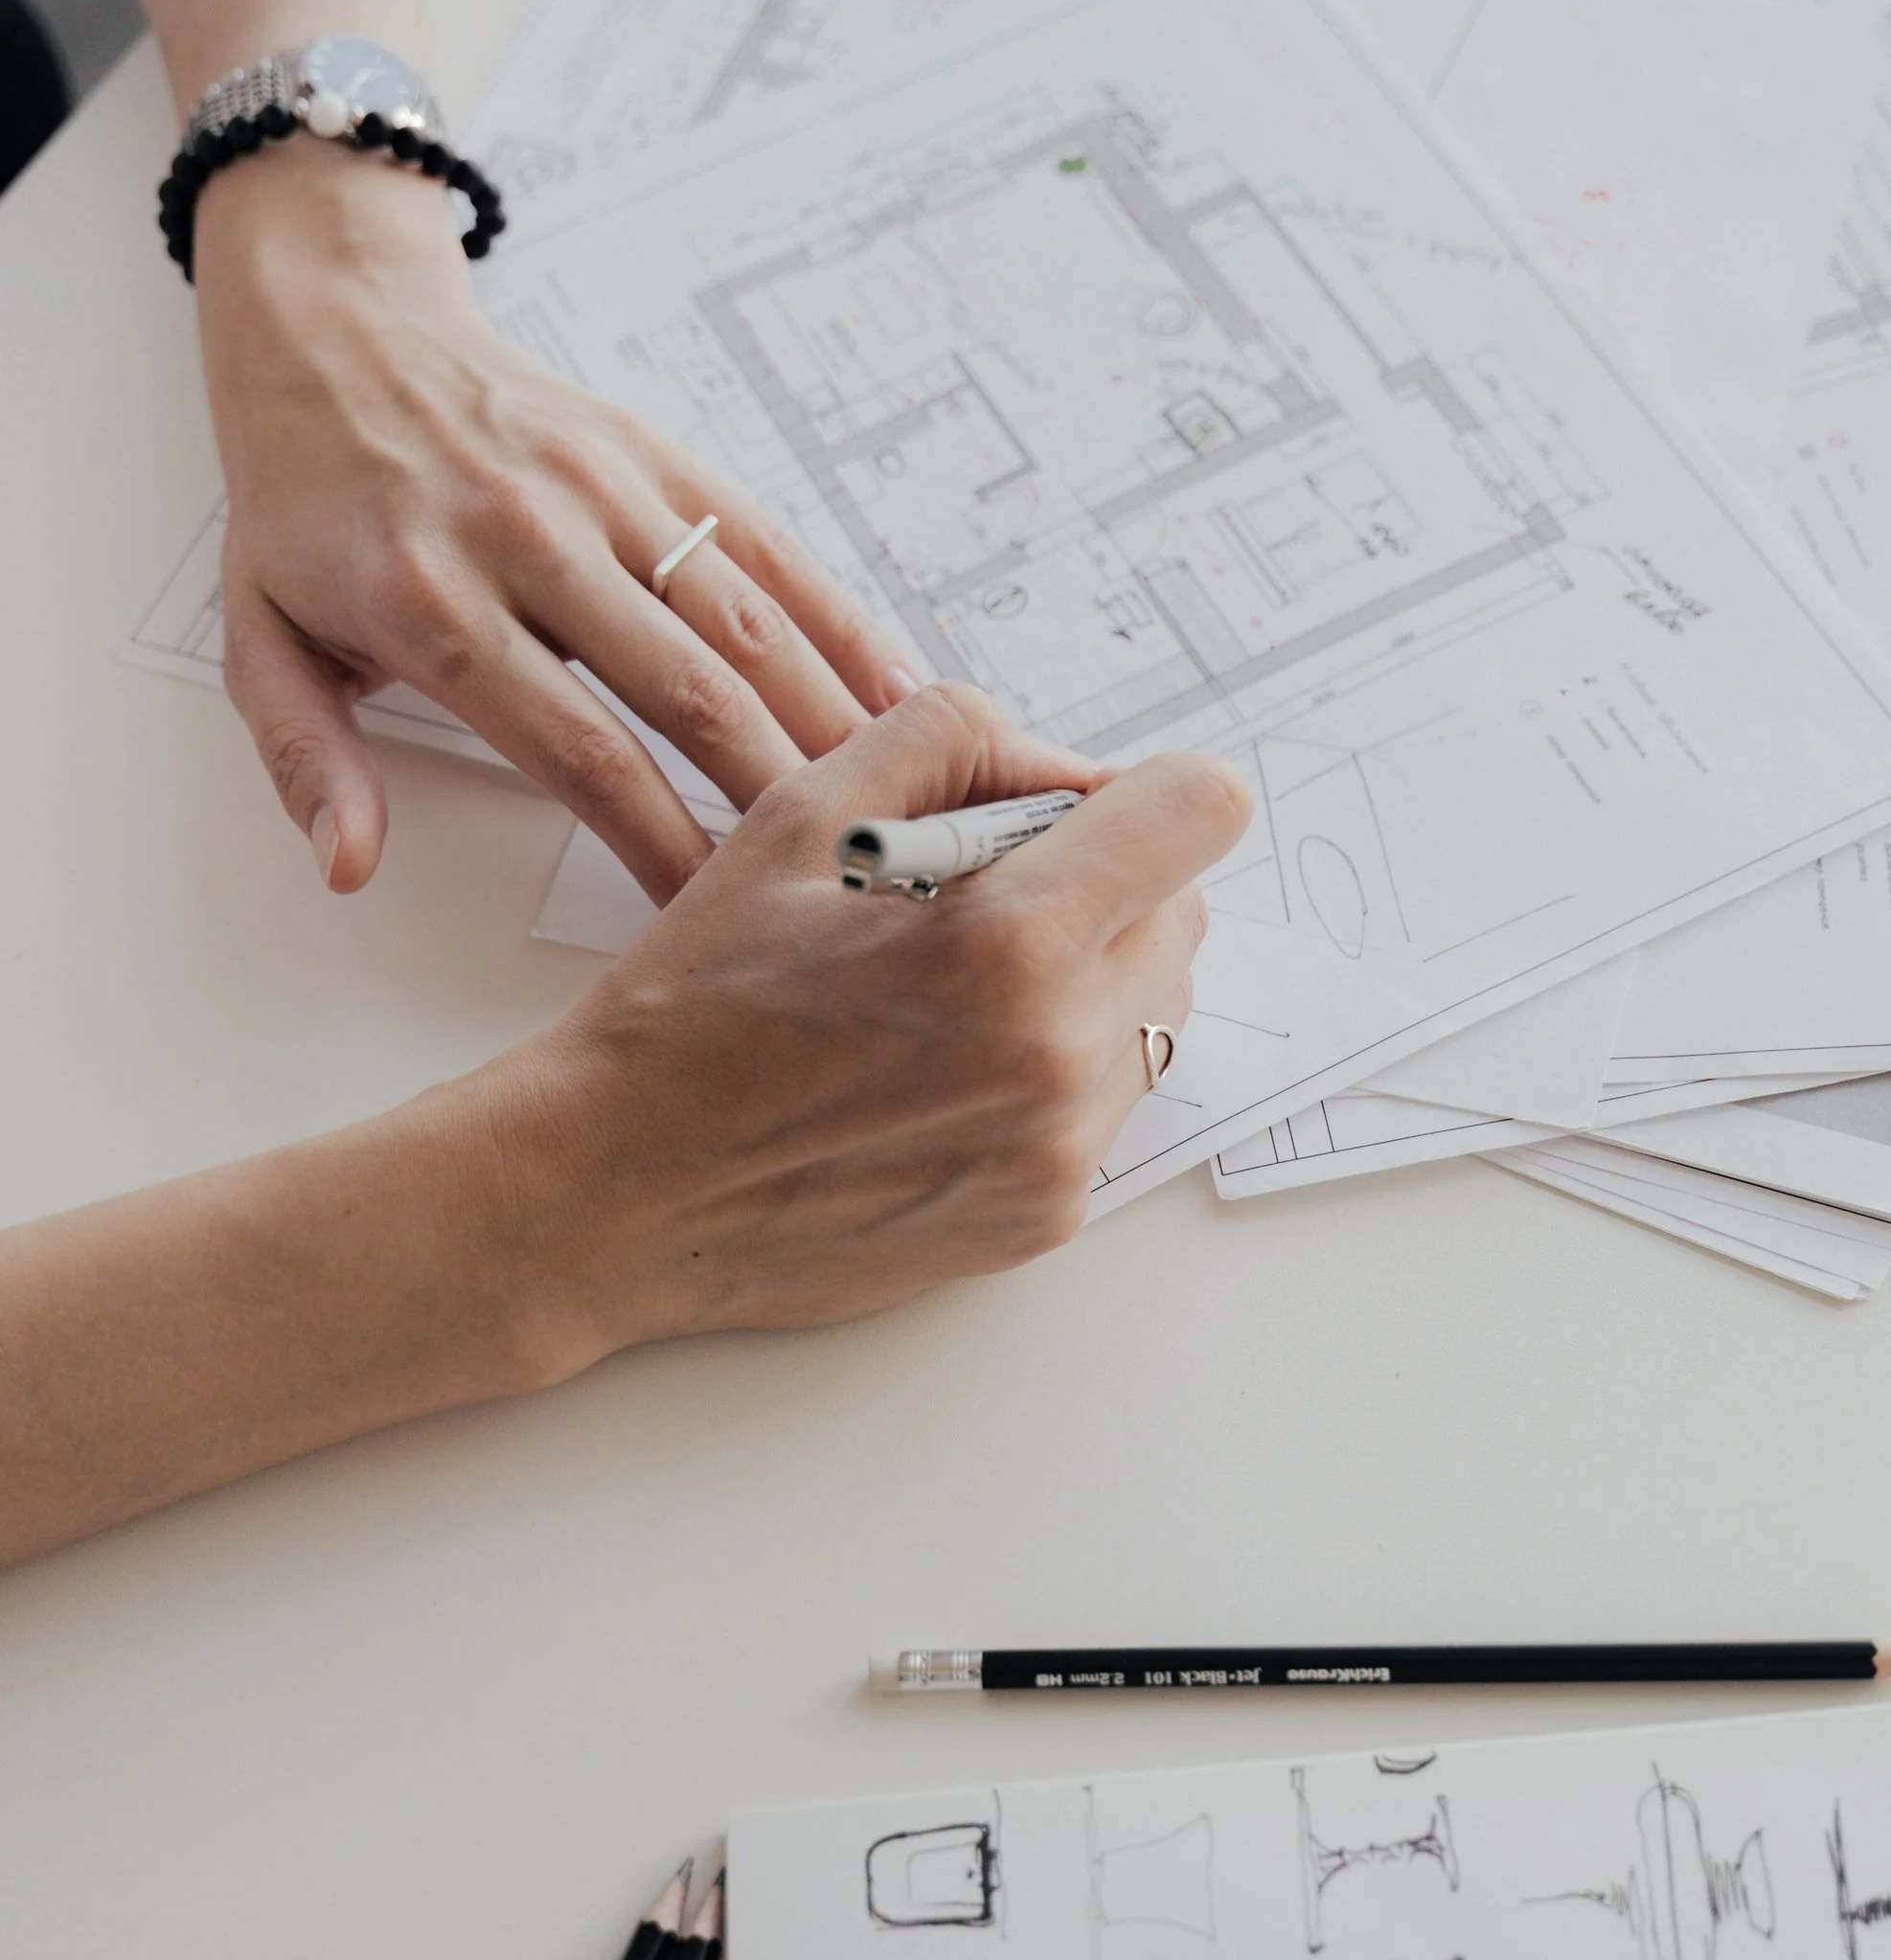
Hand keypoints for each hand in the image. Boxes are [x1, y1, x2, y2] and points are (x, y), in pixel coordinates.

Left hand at [190, 140, 919, 898]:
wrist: (333, 331)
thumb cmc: (306, 507)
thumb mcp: (258, 640)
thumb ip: (310, 760)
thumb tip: (350, 866)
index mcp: (432, 605)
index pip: (580, 753)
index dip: (664, 843)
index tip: (719, 916)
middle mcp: (530, 540)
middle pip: (687, 692)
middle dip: (776, 796)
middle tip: (846, 877)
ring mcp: (605, 489)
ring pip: (745, 623)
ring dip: (830, 720)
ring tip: (899, 804)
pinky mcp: (658, 454)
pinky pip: (768, 546)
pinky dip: (841, 624)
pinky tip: (900, 694)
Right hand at [469, 684, 1252, 1364]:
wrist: (620, 1191)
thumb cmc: (696, 1004)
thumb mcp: (800, 815)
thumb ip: (957, 744)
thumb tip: (1073, 768)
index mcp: (1009, 937)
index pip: (1201, 813)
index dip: (1144, 793)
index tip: (1079, 813)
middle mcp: (1059, 1052)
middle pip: (1183, 913)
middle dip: (1107, 886)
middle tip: (981, 902)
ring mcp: (1061, 1147)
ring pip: (1155, 1013)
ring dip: (1087, 982)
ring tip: (954, 997)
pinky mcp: (1047, 1215)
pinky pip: (1105, 1106)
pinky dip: (1050, 1074)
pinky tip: (939, 1076)